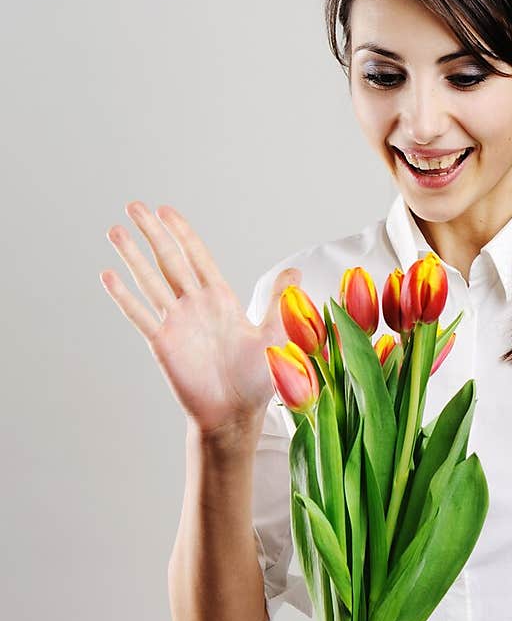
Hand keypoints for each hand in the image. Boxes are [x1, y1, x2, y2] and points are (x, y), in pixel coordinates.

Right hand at [100, 202, 301, 440]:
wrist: (235, 413)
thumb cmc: (257, 378)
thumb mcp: (276, 334)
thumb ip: (280, 301)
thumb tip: (295, 272)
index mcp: (221, 299)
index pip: (198, 257)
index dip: (182, 233)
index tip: (166, 211)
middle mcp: (195, 306)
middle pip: (170, 260)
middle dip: (153, 233)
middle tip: (135, 206)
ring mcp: (177, 323)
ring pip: (150, 281)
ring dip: (132, 256)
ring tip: (115, 231)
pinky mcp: (163, 343)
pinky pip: (140, 315)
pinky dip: (124, 296)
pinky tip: (108, 275)